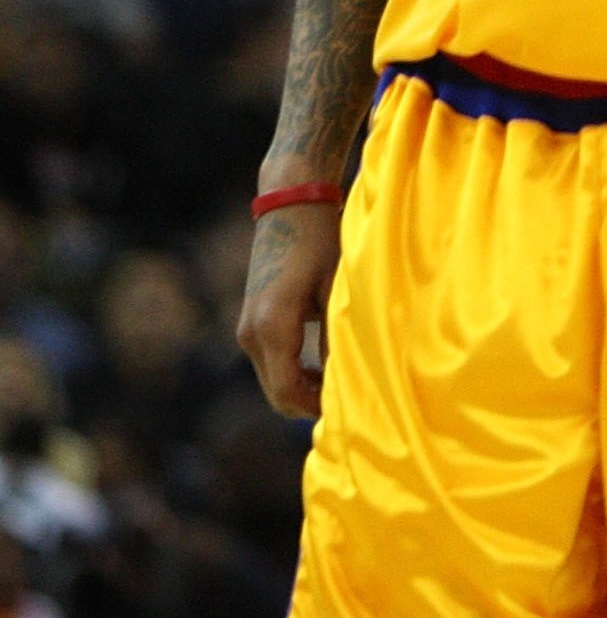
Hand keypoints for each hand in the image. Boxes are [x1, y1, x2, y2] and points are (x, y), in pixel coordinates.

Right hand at [236, 199, 341, 418]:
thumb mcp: (335, 292)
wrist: (290, 209)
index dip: (315, 407)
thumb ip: (335, 337)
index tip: (346, 408)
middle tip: (348, 401)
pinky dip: (292, 372)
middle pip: (276, 393)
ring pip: (272, 379)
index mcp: (272, 329)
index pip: (286, 391)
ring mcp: (247, 329)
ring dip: (301, 389)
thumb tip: (344, 378)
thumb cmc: (320, 245)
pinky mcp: (251, 321)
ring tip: (339, 383)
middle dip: (308, 404)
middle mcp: (251, 334)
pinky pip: (269, 362)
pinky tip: (322, 366)